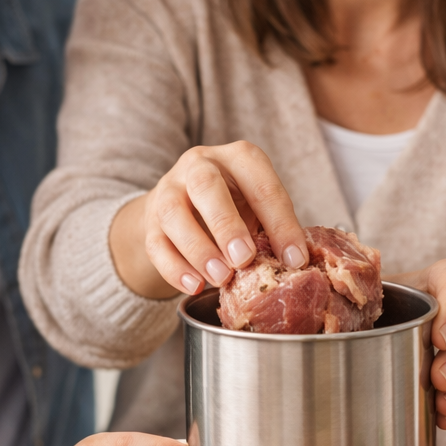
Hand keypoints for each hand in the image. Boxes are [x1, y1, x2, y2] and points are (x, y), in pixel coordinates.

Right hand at [111, 141, 308, 298]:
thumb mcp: (258, 206)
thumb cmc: (234, 206)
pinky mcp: (150, 219)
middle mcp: (200, 165)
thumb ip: (273, 228)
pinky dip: (175, 268)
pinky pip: (155, 243)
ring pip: (173, 214)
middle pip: (205, 186)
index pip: (261, 186)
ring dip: (198, 249)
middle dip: (226, 224)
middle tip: (244, 259)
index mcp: (239, 158)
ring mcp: (169, 190)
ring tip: (221, 278)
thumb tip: (295, 263)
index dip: (281, 224)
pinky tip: (194, 286)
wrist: (184, 204)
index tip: (295, 259)